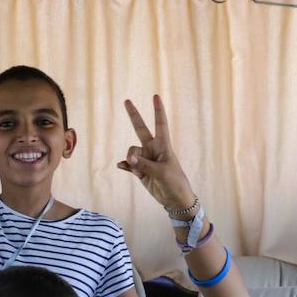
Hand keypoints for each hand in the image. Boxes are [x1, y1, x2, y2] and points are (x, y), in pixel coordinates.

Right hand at [117, 96, 196, 211]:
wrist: (174, 199)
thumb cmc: (174, 182)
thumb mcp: (162, 172)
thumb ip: (144, 164)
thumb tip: (128, 160)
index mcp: (163, 145)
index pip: (160, 124)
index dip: (158, 110)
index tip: (155, 96)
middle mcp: (153, 149)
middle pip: (140, 128)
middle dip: (134, 115)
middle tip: (126, 100)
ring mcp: (145, 159)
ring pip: (132, 152)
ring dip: (132, 160)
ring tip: (138, 171)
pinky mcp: (140, 170)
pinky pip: (128, 164)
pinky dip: (125, 165)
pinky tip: (122, 166)